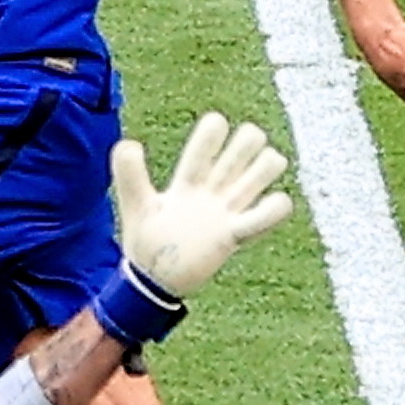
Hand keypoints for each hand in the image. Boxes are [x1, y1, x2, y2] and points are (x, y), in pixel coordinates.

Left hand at [103, 111, 296, 336]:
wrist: (154, 280)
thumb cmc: (144, 241)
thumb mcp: (135, 205)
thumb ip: (130, 175)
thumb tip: (128, 143)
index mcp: (188, 181)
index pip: (205, 147)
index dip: (214, 132)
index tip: (217, 123)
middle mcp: (211, 191)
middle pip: (241, 152)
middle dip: (250, 141)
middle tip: (250, 143)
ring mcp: (226, 212)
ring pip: (260, 176)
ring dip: (268, 165)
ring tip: (268, 166)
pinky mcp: (235, 235)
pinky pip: (265, 218)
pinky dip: (277, 208)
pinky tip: (276, 202)